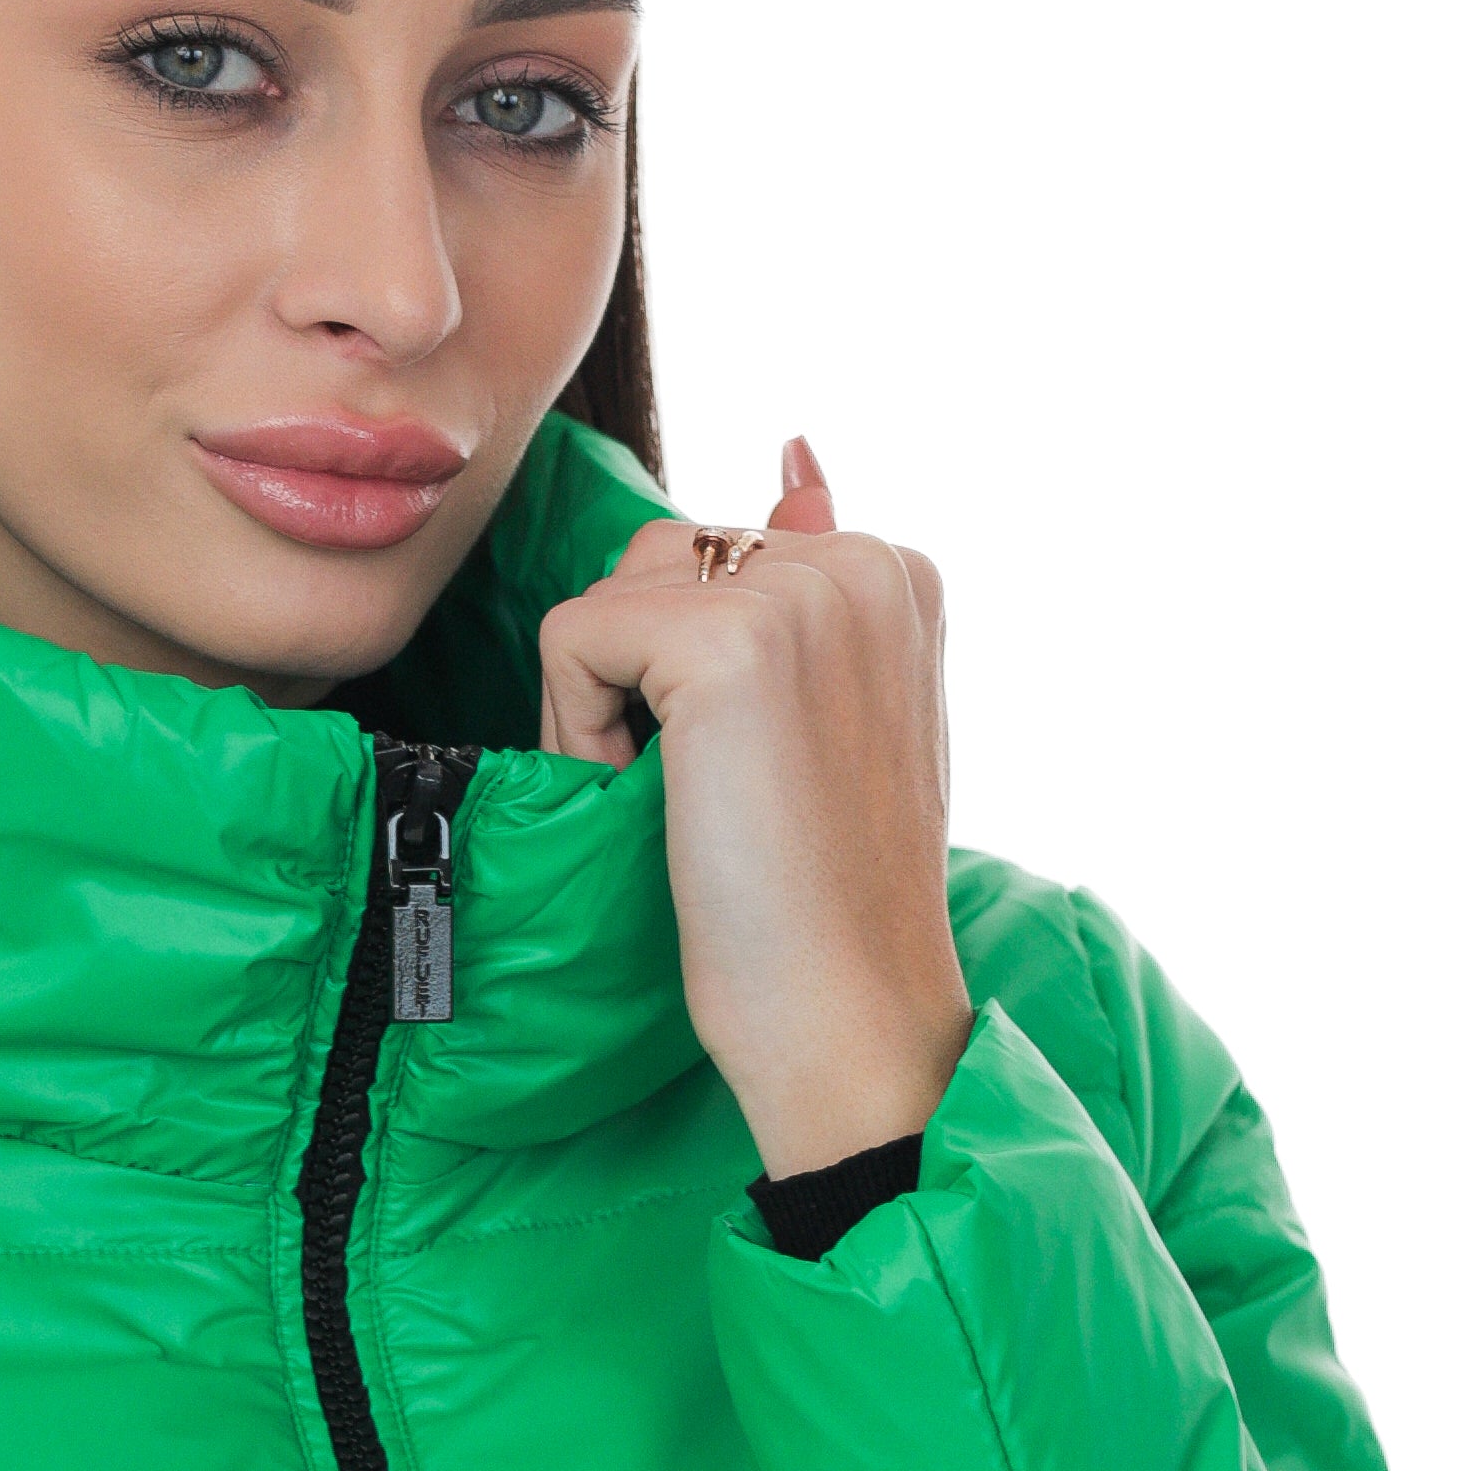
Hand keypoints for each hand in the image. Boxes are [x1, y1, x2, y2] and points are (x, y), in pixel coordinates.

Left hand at [537, 432, 969, 1175]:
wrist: (849, 1014)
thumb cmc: (829, 894)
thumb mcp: (839, 713)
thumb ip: (808, 585)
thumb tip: (798, 455)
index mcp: (897, 568)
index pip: (714, 556)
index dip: (686, 674)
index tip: (759, 773)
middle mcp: (862, 558)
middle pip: (653, 559)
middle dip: (639, 676)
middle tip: (713, 796)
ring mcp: (802, 593)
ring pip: (610, 598)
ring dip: (605, 703)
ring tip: (687, 799)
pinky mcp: (727, 642)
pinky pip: (573, 641)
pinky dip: (578, 732)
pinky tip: (654, 804)